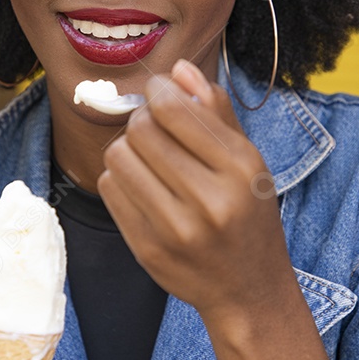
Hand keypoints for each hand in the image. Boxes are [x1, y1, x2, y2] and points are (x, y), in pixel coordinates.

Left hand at [97, 58, 291, 326]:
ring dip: (128, 148)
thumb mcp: (248, 161)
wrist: (248, 290)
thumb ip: (215, 111)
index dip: (158, 90)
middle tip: (155, 129)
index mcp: (240, 168)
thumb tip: (178, 69)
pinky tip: (142, 186)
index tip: (160, 93)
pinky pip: (111, 188)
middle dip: (143, 119)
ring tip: (148, 159)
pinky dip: (120, 178)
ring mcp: (176, 228)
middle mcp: (210, 199)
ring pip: (119, 156)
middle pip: (141, 129)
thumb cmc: (247, 214)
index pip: (174, 109)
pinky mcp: (148, 249)